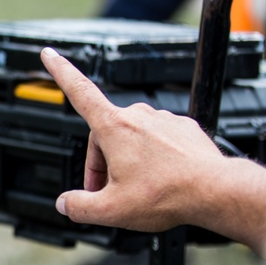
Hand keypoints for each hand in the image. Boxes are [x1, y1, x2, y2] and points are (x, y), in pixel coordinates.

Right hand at [41, 47, 228, 232]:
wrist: (215, 191)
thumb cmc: (166, 195)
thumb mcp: (111, 210)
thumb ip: (79, 206)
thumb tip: (66, 203)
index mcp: (114, 128)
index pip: (79, 92)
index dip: (60, 71)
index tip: (49, 54)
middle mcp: (138, 116)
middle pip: (104, 136)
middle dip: (101, 165)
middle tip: (107, 194)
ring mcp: (163, 120)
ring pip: (131, 140)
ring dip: (126, 162)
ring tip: (138, 191)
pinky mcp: (183, 129)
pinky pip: (157, 142)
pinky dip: (153, 159)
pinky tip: (161, 180)